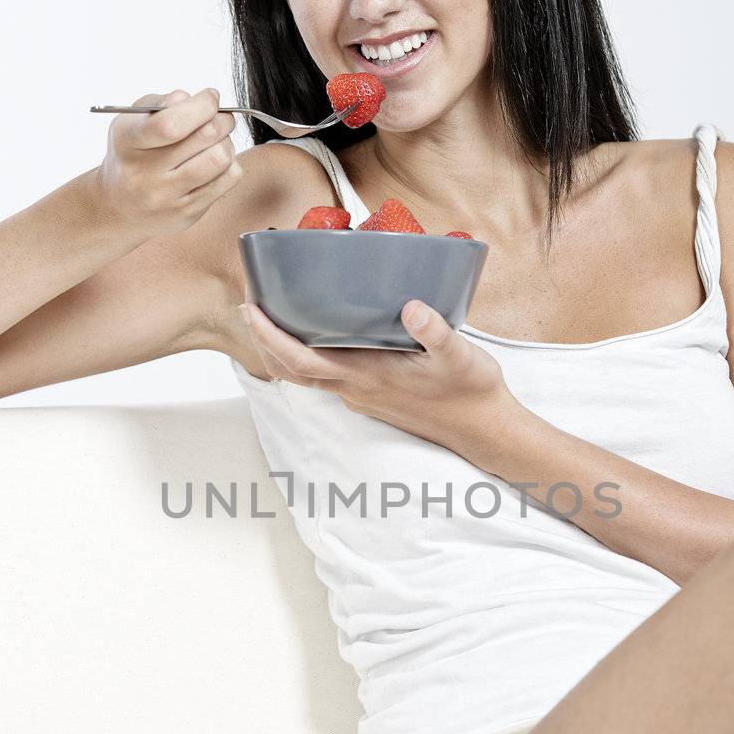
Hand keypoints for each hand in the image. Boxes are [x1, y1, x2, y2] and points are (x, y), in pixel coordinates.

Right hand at [95, 88, 241, 238]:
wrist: (119, 206)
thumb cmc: (132, 153)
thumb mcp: (133, 121)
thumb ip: (160, 104)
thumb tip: (187, 98)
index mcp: (129, 142)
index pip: (171, 125)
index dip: (201, 106)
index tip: (210, 97)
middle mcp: (146, 173)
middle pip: (204, 137)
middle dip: (221, 120)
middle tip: (220, 117)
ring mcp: (168, 196)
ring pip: (220, 159)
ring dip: (227, 143)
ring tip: (217, 141)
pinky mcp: (188, 212)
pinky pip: (227, 181)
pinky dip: (230, 164)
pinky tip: (216, 162)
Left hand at [240, 297, 514, 455]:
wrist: (484, 429)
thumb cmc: (472, 392)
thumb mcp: (460, 355)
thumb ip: (435, 331)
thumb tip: (413, 306)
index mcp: (368, 376)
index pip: (301, 359)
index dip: (270, 336)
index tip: (249, 308)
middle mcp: (356, 388)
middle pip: (290, 370)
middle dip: (264, 340)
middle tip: (249, 303)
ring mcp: (362, 395)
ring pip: (306, 374)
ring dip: (281, 348)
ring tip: (271, 315)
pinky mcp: (372, 395)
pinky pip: (326, 375)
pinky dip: (307, 354)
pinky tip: (316, 332)